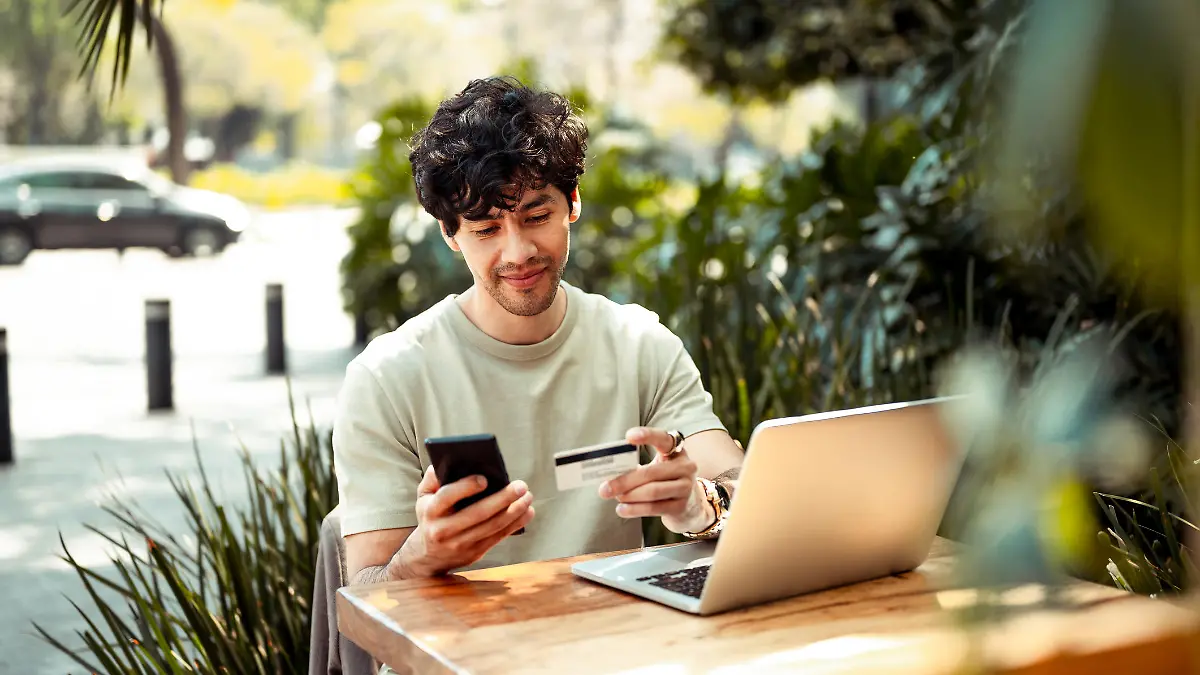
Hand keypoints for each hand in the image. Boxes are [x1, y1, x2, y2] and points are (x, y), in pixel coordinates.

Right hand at [396, 466, 534, 576]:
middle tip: (521, 486)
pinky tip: (527, 512)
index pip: (447, 497)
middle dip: (502, 499)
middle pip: (477, 514)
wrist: (428, 555)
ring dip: (514, 512)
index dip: (465, 487)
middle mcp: (443, 530)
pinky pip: (498, 537)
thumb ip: (432, 479)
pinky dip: (515, 524)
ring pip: (492, 527)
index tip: (485, 479)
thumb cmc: (430, 516)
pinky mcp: (474, 553)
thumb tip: (446, 461)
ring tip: (528, 497)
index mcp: (430, 511)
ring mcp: (460, 544)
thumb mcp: (423, 497)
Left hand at [597, 427, 714, 534]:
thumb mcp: (657, 467)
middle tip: (605, 488)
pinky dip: (635, 509)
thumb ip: (638, 467)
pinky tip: (622, 510)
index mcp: (677, 451)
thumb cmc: (665, 481)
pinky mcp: (681, 506)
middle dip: (625, 481)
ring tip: (614, 497)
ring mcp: (685, 487)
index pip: (663, 438)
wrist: (690, 505)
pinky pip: (654, 508)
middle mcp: (685, 467)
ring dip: (629, 495)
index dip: (647, 435)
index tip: (628, 437)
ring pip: (652, 491)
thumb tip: (610, 475)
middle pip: (651, 472)